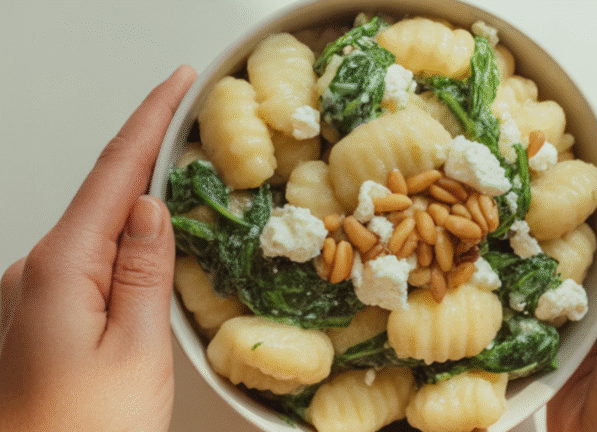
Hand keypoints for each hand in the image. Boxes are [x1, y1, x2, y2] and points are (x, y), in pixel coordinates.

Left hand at [0, 65, 195, 430]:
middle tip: (196, 132)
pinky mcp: (43, 314)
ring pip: (98, 230)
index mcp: (59, 271)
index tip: (178, 83)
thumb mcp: (136, 351)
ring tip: (187, 195)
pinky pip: (89, 261)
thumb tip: (151, 207)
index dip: (149, 121)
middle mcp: (34, 273)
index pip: (113, 174)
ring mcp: (33, 295)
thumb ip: (144, 272)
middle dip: (150, 158)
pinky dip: (123, 245)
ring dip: (139, 206)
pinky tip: (149, 252)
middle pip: (103, 194)